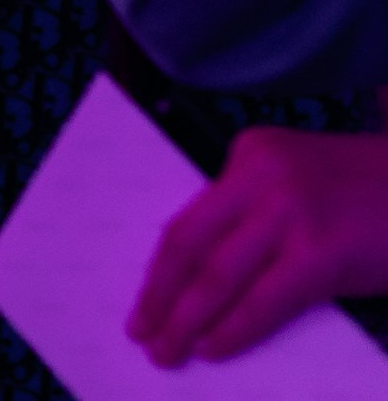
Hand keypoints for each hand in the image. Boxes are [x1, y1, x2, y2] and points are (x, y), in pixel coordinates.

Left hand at [131, 128, 387, 364]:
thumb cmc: (374, 197)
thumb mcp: (301, 184)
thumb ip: (257, 214)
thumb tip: (205, 278)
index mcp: (250, 155)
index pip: (190, 220)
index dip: (160, 269)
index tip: (143, 301)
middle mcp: (261, 175)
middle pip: (190, 245)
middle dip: (159, 296)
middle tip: (141, 335)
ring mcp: (291, 212)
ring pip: (218, 275)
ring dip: (187, 320)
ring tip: (167, 351)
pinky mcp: (322, 252)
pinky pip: (264, 299)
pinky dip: (235, 329)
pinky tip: (214, 349)